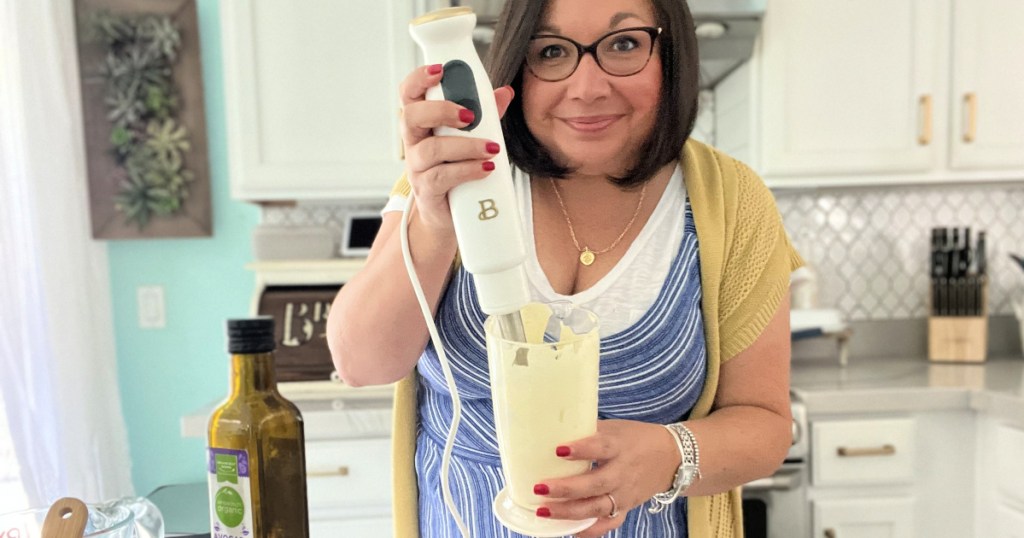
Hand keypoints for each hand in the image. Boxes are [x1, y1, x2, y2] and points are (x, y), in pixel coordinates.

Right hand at [398, 64, 514, 231]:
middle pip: (411, 117)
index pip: (409, 94)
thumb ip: (486, 115)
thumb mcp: (472, 138)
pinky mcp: (426, 191)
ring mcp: (416, 168)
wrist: (450, 213)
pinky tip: (486, 169)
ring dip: (465, 146)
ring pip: (431, 150)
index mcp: (422, 124)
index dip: (418, 79)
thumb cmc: (458, 168)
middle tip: (469, 116)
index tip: (439, 71)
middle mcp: (413, 143)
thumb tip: (505, 92)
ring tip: (491, 149)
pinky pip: (441, 177)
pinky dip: (466, 170)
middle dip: (440, 111)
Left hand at [532, 420, 680, 536]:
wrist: (671, 458)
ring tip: (544, 511)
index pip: (601, 447)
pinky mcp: (626, 508)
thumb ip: (589, 431)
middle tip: (540, 488)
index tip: (558, 450)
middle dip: (566, 488)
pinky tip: (569, 532)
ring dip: (569, 512)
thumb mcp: (616, 428)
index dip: (581, 450)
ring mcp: (625, 494)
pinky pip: (608, 523)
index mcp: (620, 447)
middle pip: (595, 484)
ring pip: (597, 508)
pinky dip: (590, 530)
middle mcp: (623, 472)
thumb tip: (553, 430)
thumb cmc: (636, 439)